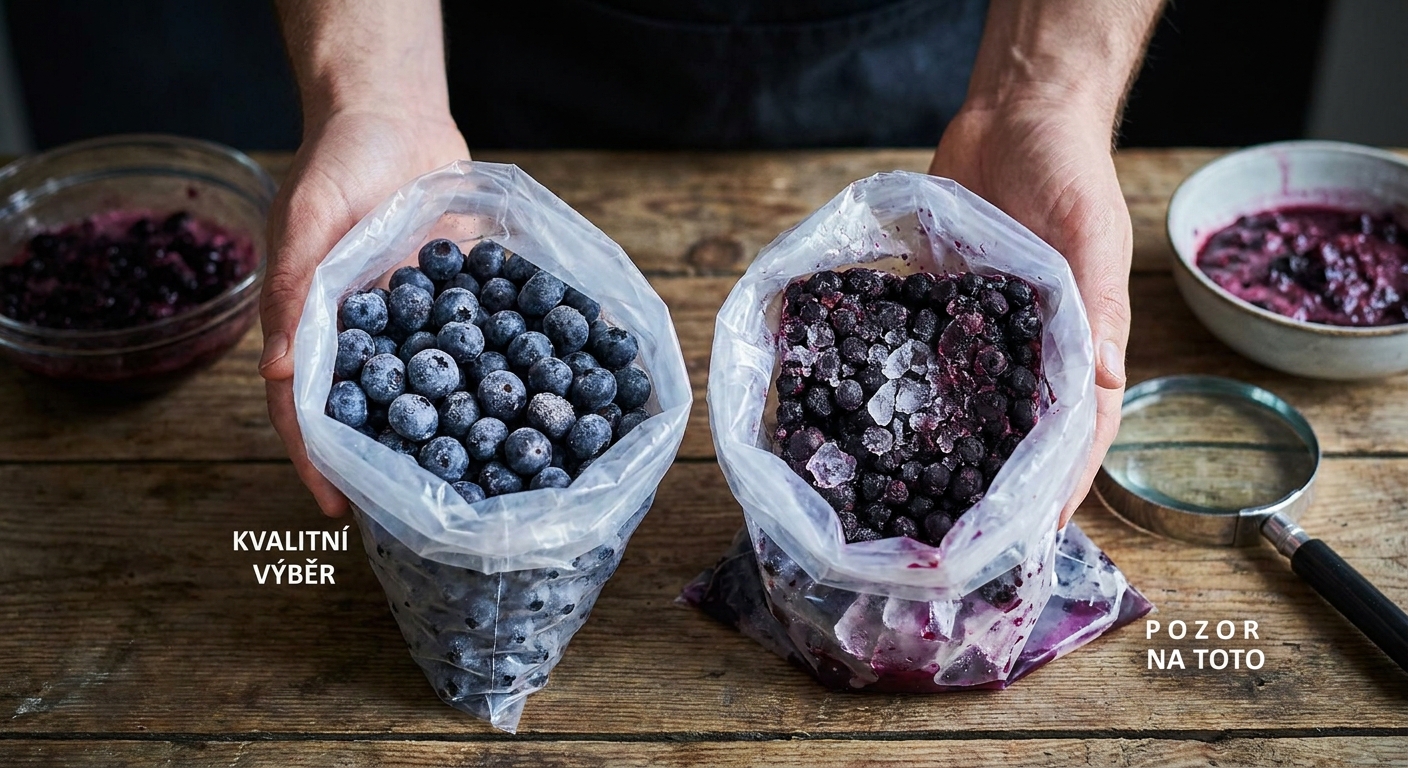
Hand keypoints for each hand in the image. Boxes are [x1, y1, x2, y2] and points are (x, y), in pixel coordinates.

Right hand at [258, 108, 468, 516]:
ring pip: (428, 391)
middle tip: (413, 515)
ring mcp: (416, 322)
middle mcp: (366, 334)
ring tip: (476, 484)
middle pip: (371, 411)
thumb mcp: (304, 218)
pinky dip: (496, 376)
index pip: (306, 408)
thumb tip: (277, 378)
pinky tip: (525, 411)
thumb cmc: (336, 159)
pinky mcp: (460, 302)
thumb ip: (293, 290)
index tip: (338, 508)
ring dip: (447, 432)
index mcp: (315, 324)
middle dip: (387, 461)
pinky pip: (478, 347)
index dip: (319, 459)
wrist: (396, 115)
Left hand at [930, 99, 1130, 525]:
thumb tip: (1103, 377)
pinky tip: (870, 427)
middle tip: (962, 542)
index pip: (1077, 432)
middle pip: (1016, 434)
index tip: (1034, 538)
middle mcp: (1029, 350)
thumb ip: (1096, 303)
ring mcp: (980, 334)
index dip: (1059, 488)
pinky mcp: (939, 309)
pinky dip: (901, 392)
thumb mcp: (1092, 233)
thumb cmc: (1069, 169)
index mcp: (1079, 342)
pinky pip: (919, 359)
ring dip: (945, 454)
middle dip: (997, 490)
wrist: (1015, 116)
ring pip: (965, 407)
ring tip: (912, 506)